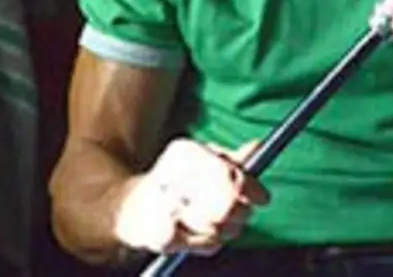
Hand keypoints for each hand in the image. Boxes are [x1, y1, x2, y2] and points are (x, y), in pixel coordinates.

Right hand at [113, 138, 268, 255]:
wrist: (128, 208)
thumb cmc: (174, 183)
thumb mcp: (204, 162)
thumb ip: (232, 160)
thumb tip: (257, 147)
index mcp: (184, 153)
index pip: (225, 169)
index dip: (248, 186)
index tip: (264, 198)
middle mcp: (170, 175)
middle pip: (223, 201)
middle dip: (238, 213)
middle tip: (239, 218)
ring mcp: (161, 206)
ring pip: (214, 227)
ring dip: (220, 231)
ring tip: (211, 226)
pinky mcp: (156, 234)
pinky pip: (196, 245)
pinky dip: (200, 244)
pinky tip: (191, 235)